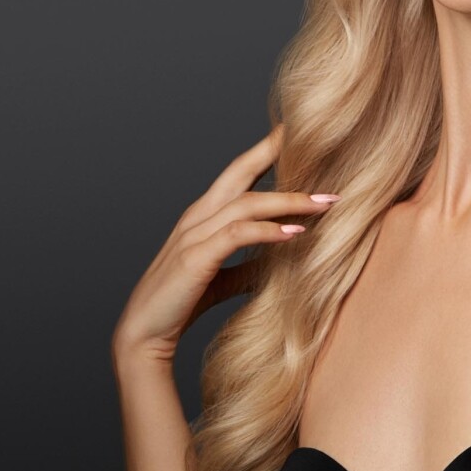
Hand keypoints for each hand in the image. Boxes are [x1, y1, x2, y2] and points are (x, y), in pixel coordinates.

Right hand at [111, 124, 339, 363]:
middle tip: (314, 136)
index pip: (238, 172)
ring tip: (326, 203)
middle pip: (240, 171)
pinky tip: (296, 233)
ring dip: (290, 201)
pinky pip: (237, 235)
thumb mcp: (224, 278)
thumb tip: (282, 258)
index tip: (298, 135)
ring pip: (247, 203)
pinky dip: (268, 231)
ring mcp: (194, 234)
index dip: (266, 151)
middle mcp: (198, 216)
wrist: (144, 335)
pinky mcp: (195, 257)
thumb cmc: (182, 301)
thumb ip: (250, 264)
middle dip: (275, 151)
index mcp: (204, 215)